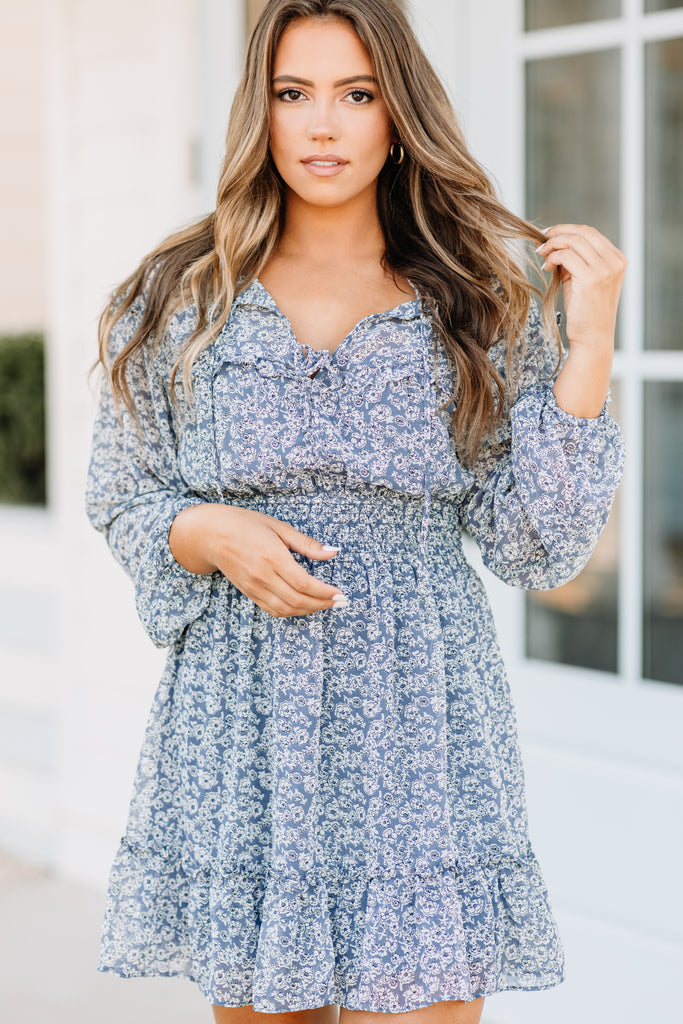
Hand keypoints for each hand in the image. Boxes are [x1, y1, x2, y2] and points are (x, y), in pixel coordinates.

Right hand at [168, 503, 345, 616]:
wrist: (210, 534)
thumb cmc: (246, 525)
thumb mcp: (279, 527)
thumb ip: (306, 543)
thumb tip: (333, 552)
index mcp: (272, 556)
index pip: (304, 583)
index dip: (325, 592)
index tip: (340, 593)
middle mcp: (263, 575)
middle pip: (298, 600)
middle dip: (322, 605)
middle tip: (340, 602)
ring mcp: (254, 587)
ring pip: (286, 609)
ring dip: (309, 611)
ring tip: (325, 605)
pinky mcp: (248, 593)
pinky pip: (272, 610)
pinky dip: (291, 612)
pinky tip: (304, 606)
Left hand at [536, 223, 626, 352]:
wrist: (592, 338)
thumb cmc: (585, 311)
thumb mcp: (581, 280)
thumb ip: (572, 259)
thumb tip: (550, 241)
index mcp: (617, 259)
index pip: (591, 233)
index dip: (567, 230)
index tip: (548, 235)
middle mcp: (614, 261)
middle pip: (583, 232)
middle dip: (558, 233)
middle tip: (540, 241)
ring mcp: (605, 269)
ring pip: (573, 241)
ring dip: (552, 245)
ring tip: (541, 254)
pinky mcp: (591, 278)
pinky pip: (566, 256)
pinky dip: (552, 257)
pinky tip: (546, 267)